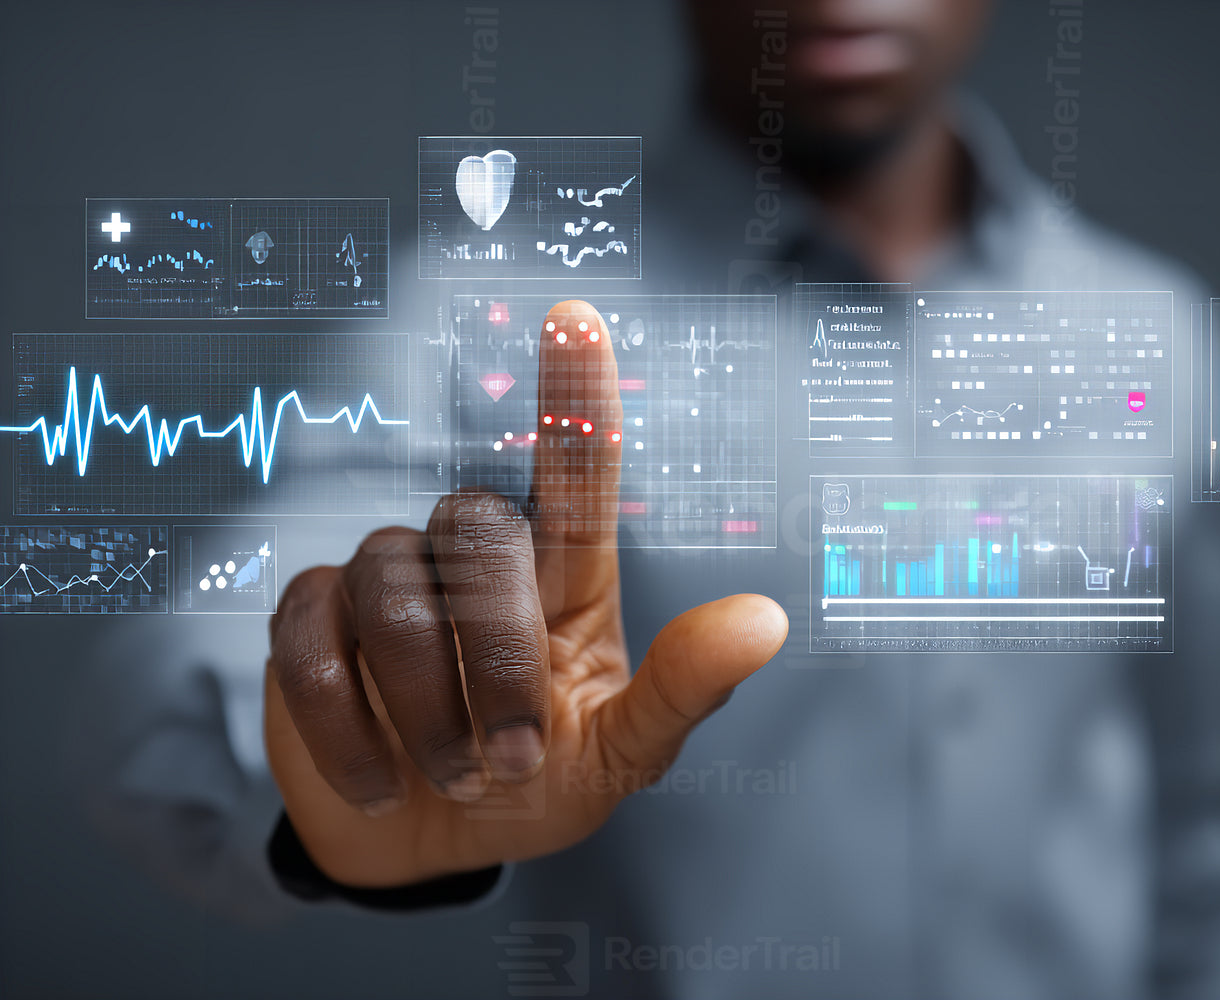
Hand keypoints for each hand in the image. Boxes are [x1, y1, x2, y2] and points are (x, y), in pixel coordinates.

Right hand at [263, 300, 787, 887]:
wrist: (426, 843)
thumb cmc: (535, 781)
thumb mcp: (621, 755)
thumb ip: (684, 689)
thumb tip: (768, 620)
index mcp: (565, 576)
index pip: (573, 468)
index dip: (573, 394)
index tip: (576, 318)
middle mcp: (477, 557)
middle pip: (479, 534)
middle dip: (498, 660)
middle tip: (508, 760)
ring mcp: (389, 579)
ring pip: (393, 587)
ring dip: (426, 706)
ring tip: (452, 777)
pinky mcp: (310, 620)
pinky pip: (309, 641)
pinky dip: (347, 729)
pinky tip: (380, 781)